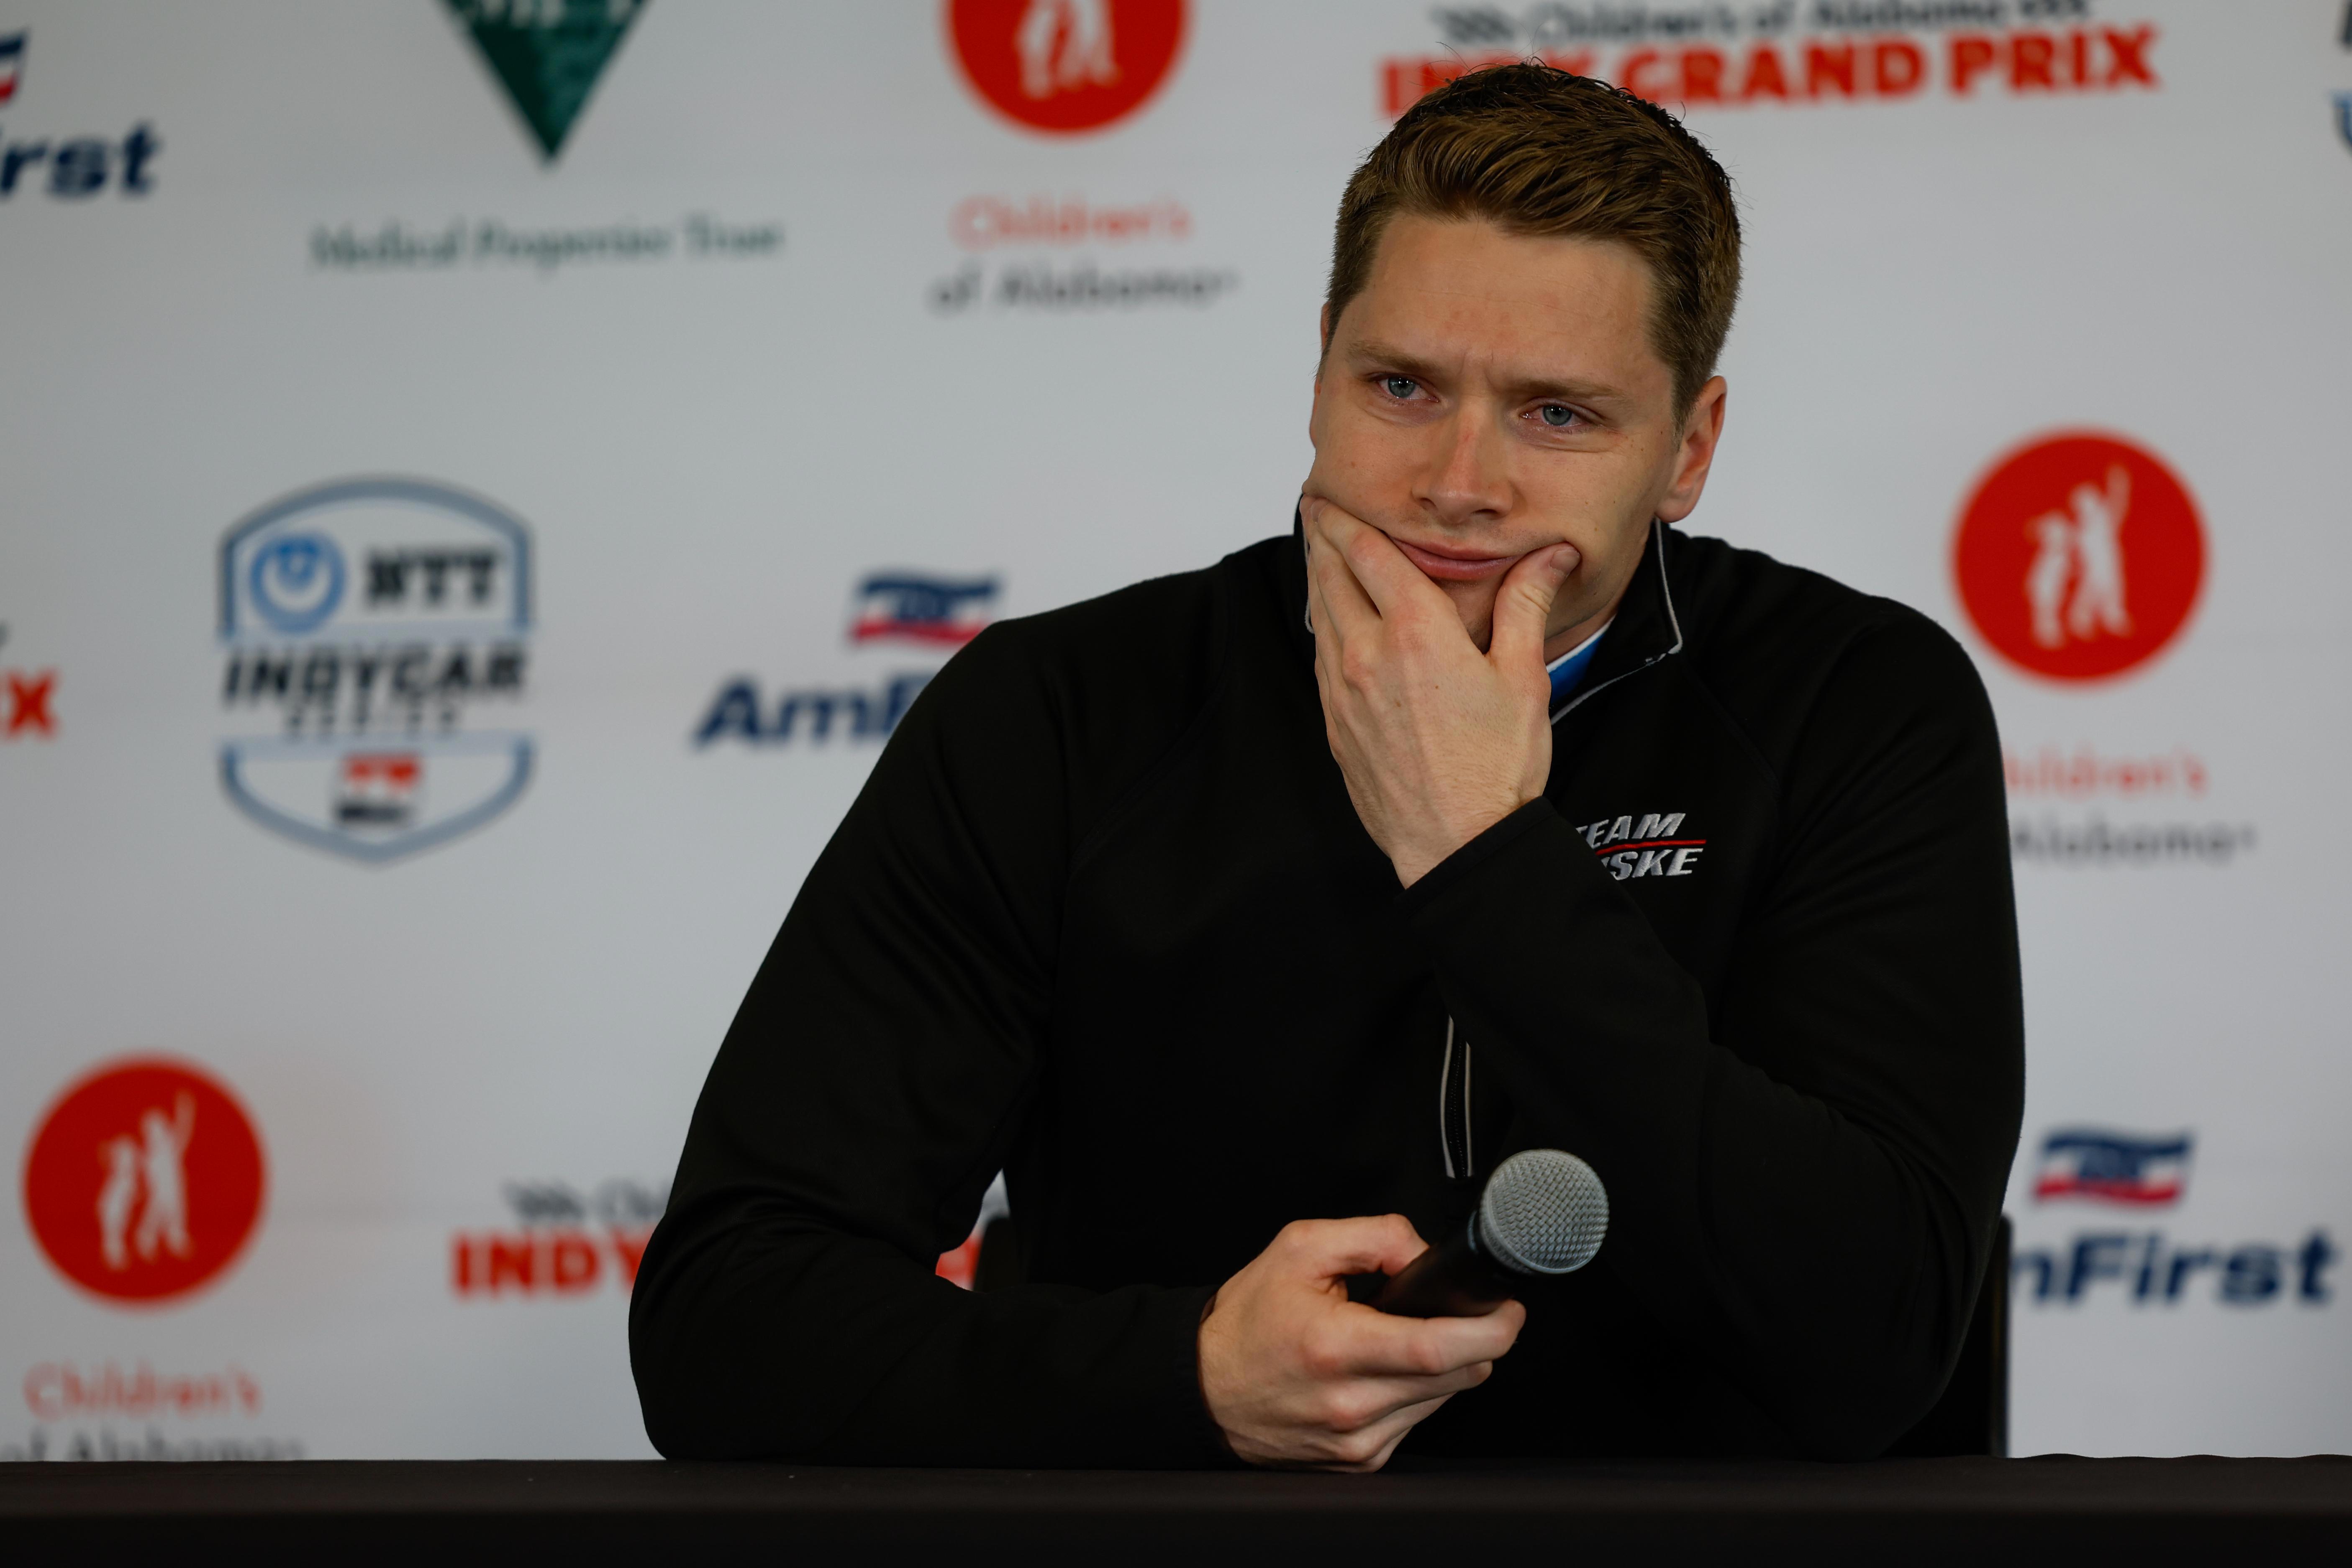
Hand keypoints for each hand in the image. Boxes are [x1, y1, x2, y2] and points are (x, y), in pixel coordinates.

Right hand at [1197, 1215, 1525, 1470]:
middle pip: (1455, 1376)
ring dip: (1442, 1368)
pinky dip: (1414, 1394)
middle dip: (1474, 1340)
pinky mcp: (1358, 1462)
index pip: (1439, 1349)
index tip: (1506, 1311)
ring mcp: (1356, 1441)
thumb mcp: (1300, 1249)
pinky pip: (1416, 1423)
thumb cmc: (1249, 1320)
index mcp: (1336, 1348)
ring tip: (1402, 1340)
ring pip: (1442, 1400)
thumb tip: (1424, 1252)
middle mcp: (1349, 1404)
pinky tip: (1381, 1373)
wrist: (1203, 1387)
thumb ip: (1373, 1236)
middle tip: (1459, 1314)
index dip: (1490, 1329)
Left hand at [1304, 497, 1578, 886]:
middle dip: (1320, 538)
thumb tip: (1551, 555)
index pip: (1367, 554)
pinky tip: (1332, 623)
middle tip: (1314, 510)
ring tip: (1319, 555)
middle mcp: (1366, 655)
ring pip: (1319, 616)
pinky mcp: (1335, 724)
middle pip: (1329, 577)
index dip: (1344, 520)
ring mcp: (1342, 693)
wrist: (1456, 843)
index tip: (1329, 498)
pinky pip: (1321, 659)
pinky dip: (1322, 626)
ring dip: (1316, 579)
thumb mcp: (1523, 678)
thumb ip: (1526, 605)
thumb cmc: (1494, 768)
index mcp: (1415, 632)